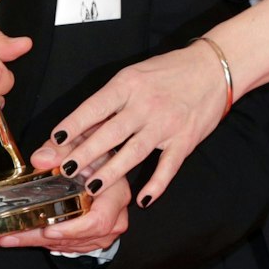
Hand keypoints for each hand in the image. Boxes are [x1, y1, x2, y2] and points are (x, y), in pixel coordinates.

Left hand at [0, 157, 129, 254]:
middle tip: (13, 235)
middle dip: (41, 237)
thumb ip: (58, 149)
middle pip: (78, 237)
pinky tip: (21, 235)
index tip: (48, 229)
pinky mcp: (93, 237)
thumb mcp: (76, 143)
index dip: (73, 228)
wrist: (101, 161)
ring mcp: (105, 230)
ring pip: (69, 243)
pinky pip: (68, 244)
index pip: (99, 219)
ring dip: (37, 241)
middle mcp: (115, 216)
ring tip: (8, 236)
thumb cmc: (91, 153)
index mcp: (116, 193)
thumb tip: (41, 159)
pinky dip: (43, 241)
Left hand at [27, 42, 225, 207]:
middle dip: (86, 154)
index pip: (95, 107)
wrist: (212, 68)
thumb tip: (79, 124)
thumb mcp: (134, 76)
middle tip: (65, 171)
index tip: (55, 140)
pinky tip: (143, 200)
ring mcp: (166, 124)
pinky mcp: (185, 140)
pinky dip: (156, 185)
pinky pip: (168, 167)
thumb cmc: (168, 71)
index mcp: (128, 84)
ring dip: (112, 172)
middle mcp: (145, 105)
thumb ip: (109, 100)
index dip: (74, 124)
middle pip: (110, 133)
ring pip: (134, 152)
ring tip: (92, 187)